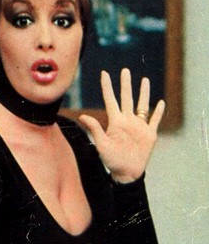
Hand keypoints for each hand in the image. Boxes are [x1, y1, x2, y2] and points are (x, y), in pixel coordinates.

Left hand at [79, 68, 164, 182]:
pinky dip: (159, 111)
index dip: (107, 87)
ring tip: (144, 80)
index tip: (104, 74)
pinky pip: (155, 120)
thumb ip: (95, 129)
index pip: (111, 99)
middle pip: (127, 98)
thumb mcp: (102, 144)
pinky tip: (161, 102)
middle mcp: (127, 121)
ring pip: (142, 105)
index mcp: (115, 121)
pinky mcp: (149, 134)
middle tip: (125, 70)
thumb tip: (83, 116)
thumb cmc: (112, 160)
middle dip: (126, 84)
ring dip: (143, 93)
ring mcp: (139, 126)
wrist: (127, 173)